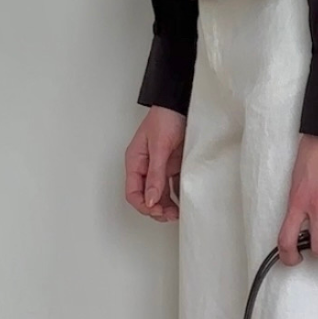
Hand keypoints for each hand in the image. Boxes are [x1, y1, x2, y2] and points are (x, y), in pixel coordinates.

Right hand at [125, 106, 185, 221]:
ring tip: (178, 212)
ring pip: (160, 194)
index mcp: (135, 162)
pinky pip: (173, 185)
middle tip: (171, 215)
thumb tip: (150, 200)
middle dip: (156, 209)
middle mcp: (146, 167)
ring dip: (168, 205)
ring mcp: (160, 167)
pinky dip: (178, 195)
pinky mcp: (174, 165)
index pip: (133, 192)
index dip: (144, 205)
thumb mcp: (159, 147)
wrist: (181, 103)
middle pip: (146, 197)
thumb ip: (155, 174)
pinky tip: (184, 201)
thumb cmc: (165, 118)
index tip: (157, 211)